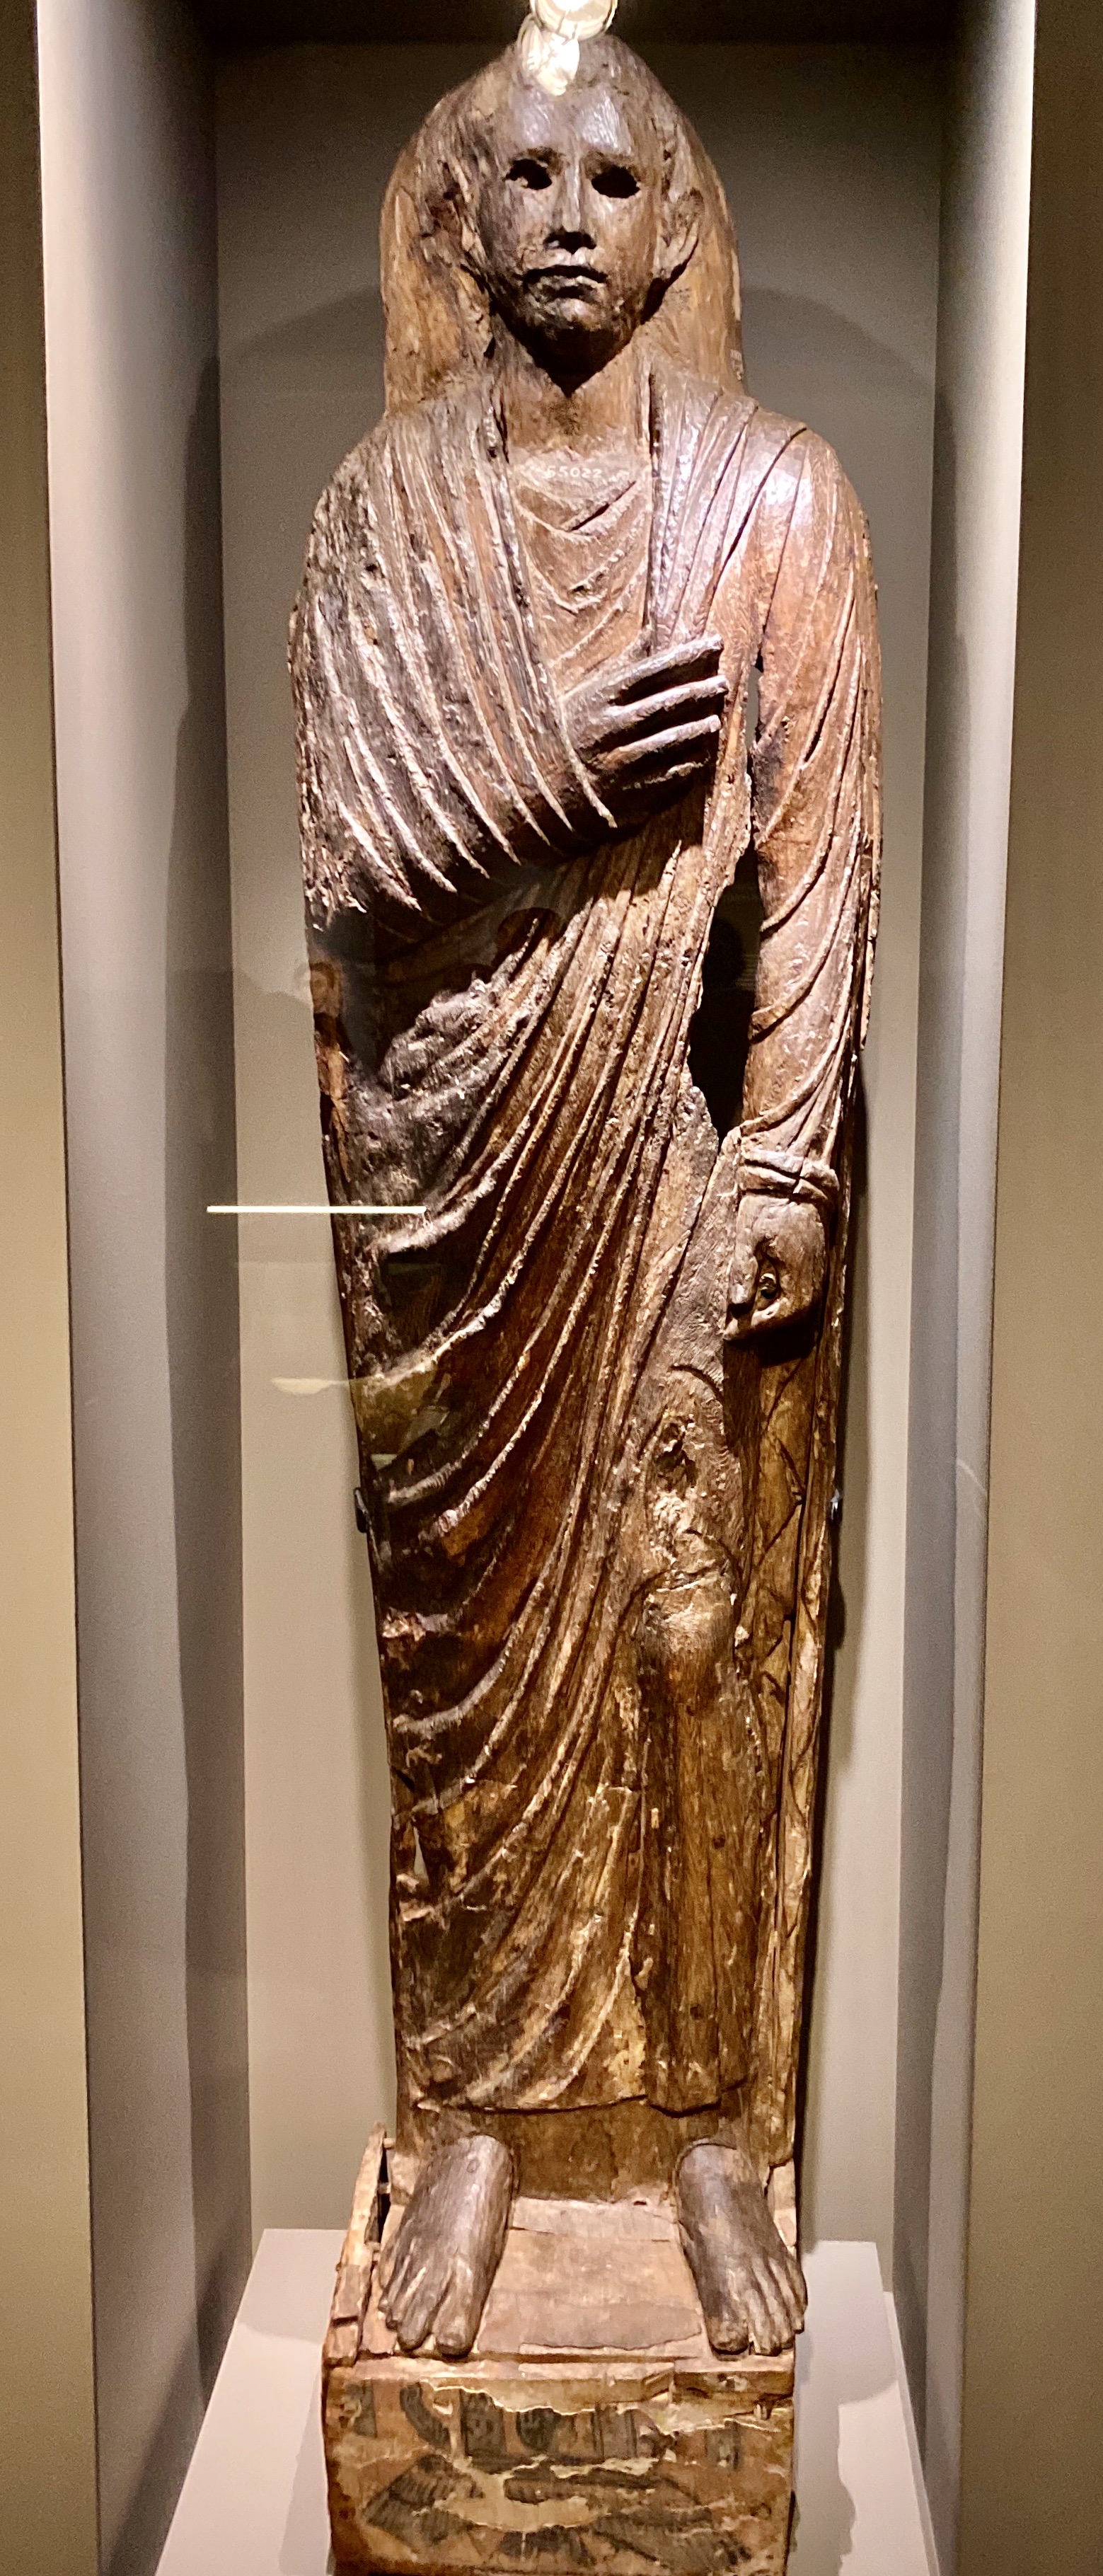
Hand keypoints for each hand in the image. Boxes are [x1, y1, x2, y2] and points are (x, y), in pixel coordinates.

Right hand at [565, 635, 727, 834]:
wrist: (542, 794)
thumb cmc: (570, 734)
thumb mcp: (588, 695)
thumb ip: (625, 666)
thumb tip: (655, 628)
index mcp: (598, 700)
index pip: (651, 670)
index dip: (687, 656)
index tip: (716, 644)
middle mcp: (608, 732)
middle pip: (664, 706)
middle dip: (698, 692)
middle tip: (721, 684)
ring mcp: (618, 767)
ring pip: (669, 744)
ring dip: (697, 731)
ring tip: (714, 721)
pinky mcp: (627, 799)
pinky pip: (667, 780)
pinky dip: (689, 766)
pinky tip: (701, 756)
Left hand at [725, 1193, 826, 1339]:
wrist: (791, 1177)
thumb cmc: (768, 1204)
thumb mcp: (747, 1238)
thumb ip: (743, 1273)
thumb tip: (738, 1305)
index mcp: (799, 1271)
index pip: (784, 1314)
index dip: (758, 1327)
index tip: (735, 1332)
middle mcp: (814, 1273)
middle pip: (795, 1313)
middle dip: (766, 1324)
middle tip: (739, 1328)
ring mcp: (817, 1266)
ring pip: (801, 1304)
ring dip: (776, 1313)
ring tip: (748, 1314)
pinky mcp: (814, 1258)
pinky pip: (803, 1289)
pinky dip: (784, 1299)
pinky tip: (764, 1294)